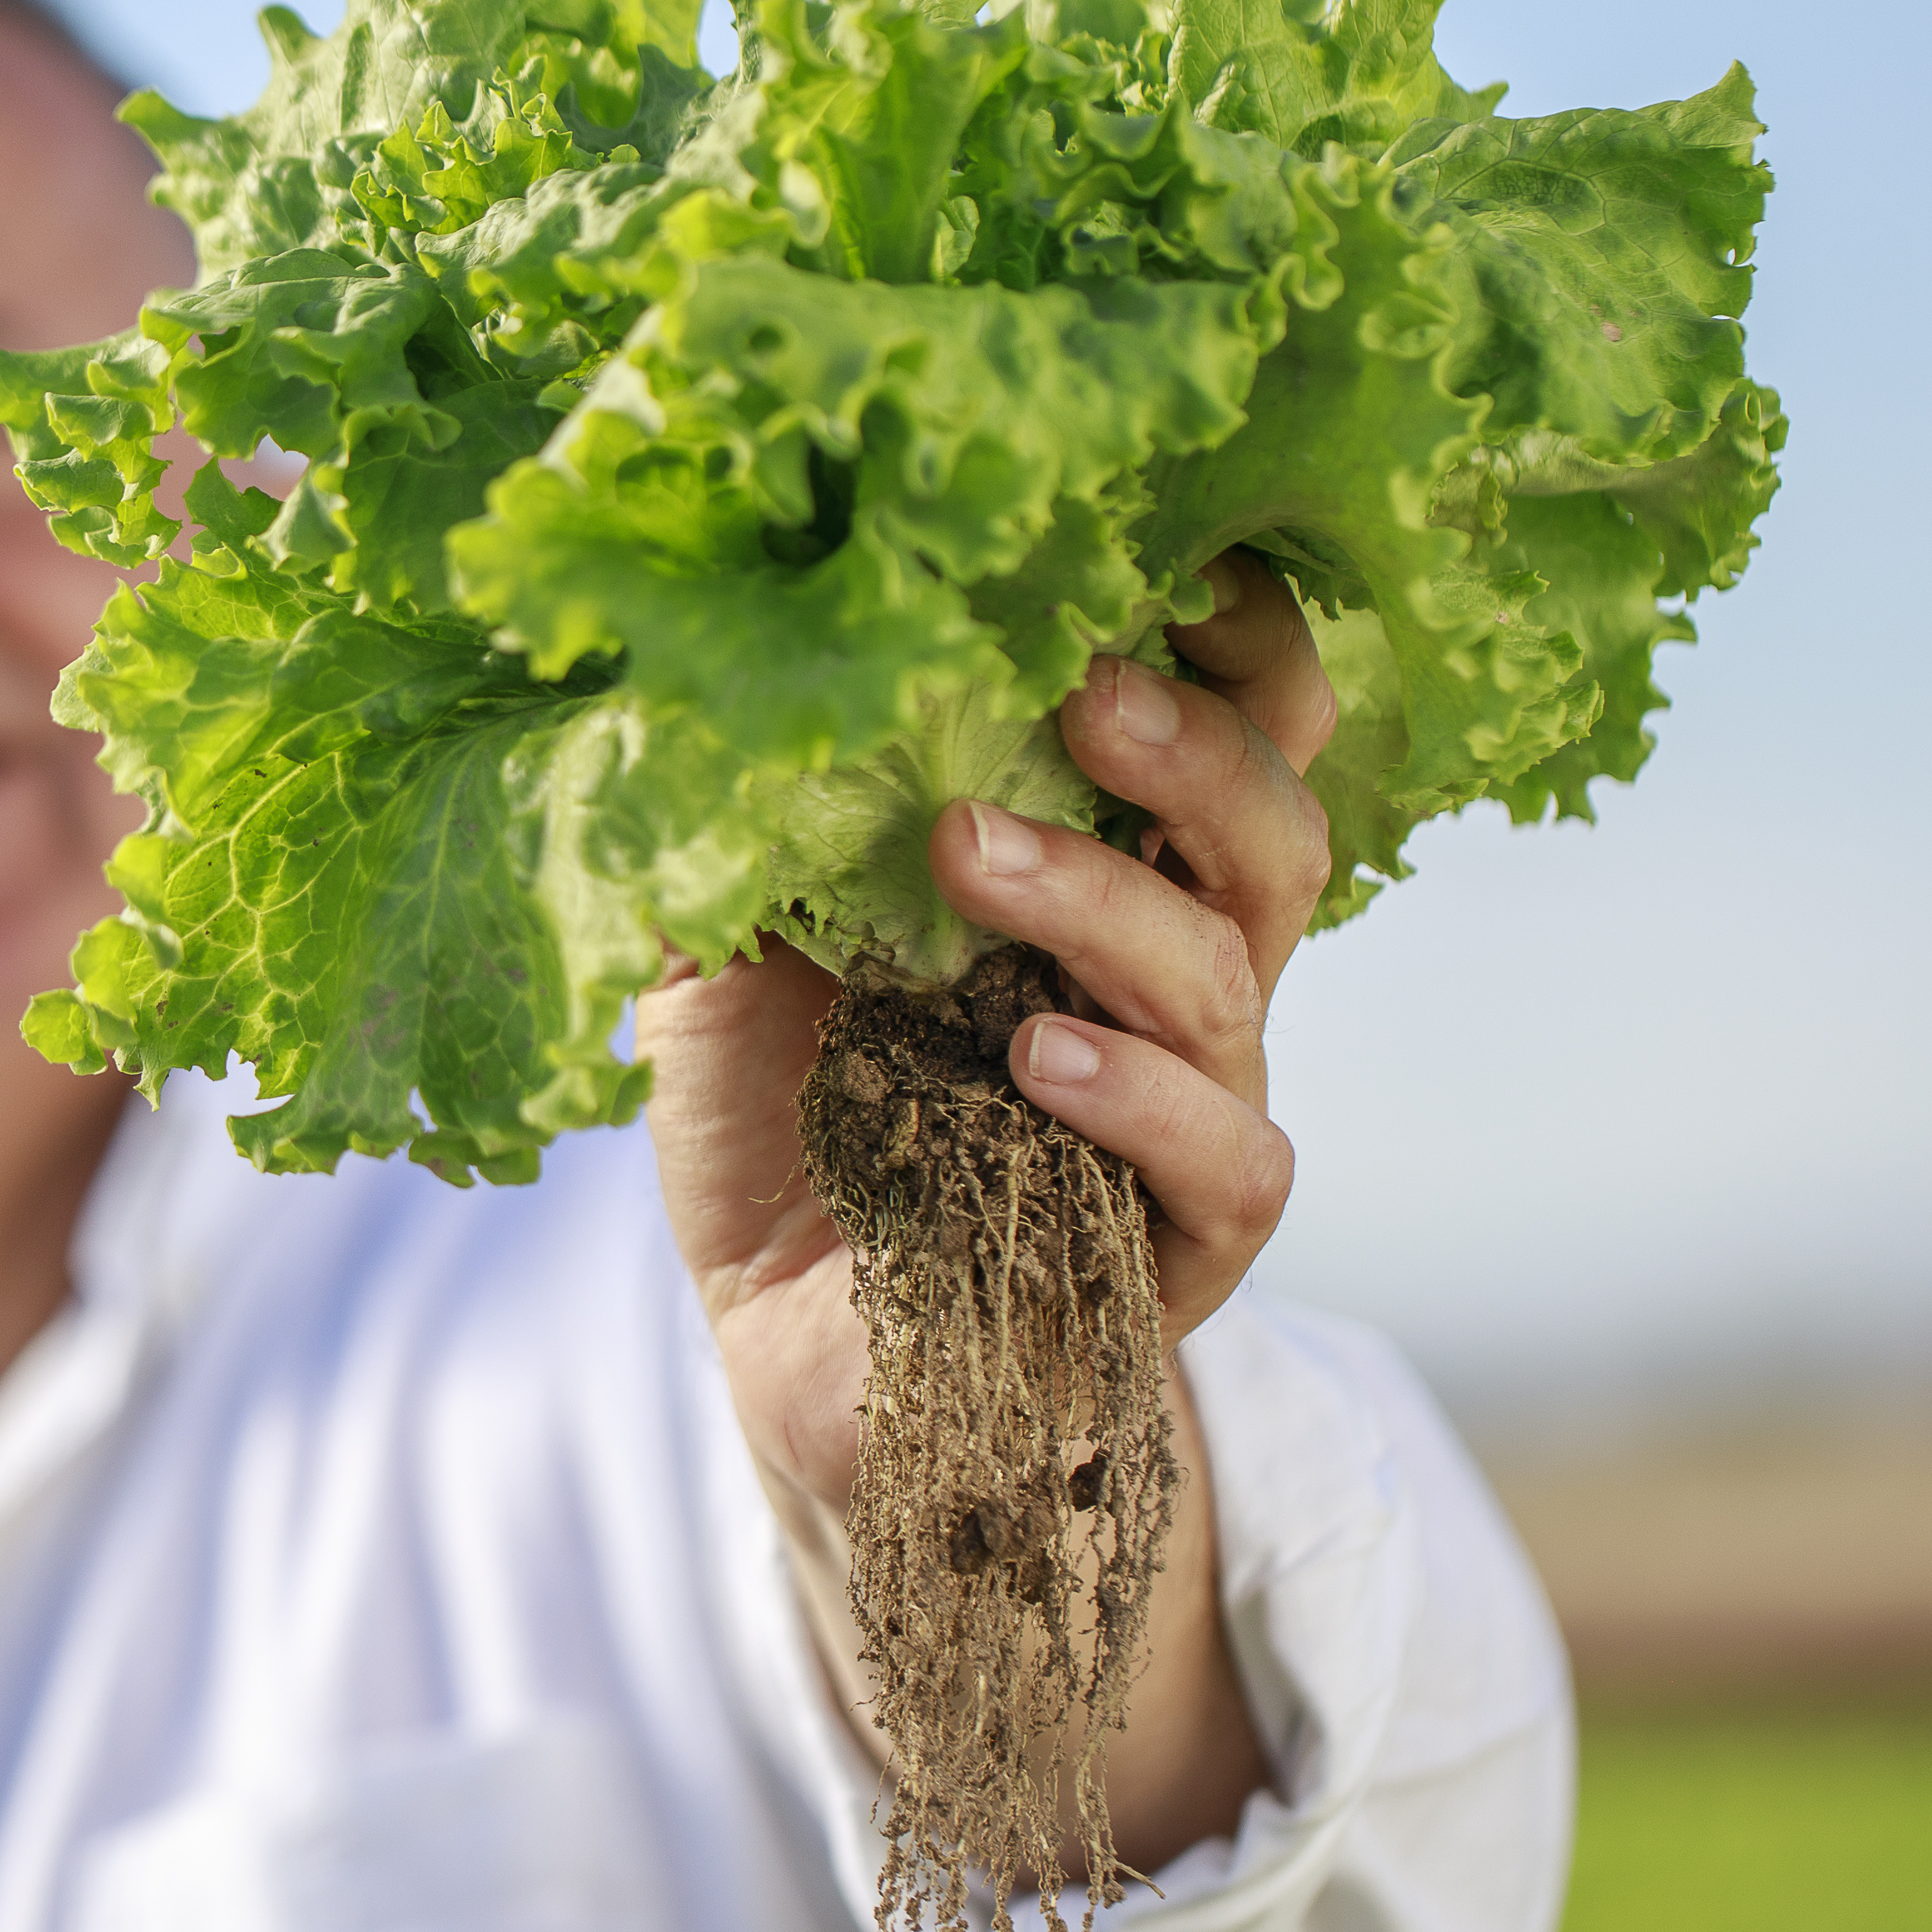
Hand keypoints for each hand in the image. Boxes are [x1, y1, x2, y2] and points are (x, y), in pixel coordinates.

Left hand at [640, 552, 1339, 1861]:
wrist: (804, 1381)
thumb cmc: (791, 1146)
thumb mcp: (723, 974)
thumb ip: (719, 842)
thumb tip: (659, 685)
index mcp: (1104, 879)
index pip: (1228, 729)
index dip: (1225, 638)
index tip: (1145, 550)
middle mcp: (1179, 980)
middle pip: (1272, 823)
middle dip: (1192, 738)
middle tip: (1072, 679)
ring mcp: (1194, 1115)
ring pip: (1235, 972)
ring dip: (1109, 895)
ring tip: (969, 847)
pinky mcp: (1181, 1255)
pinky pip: (1223, 1159)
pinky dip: (1136, 1097)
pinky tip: (1037, 1054)